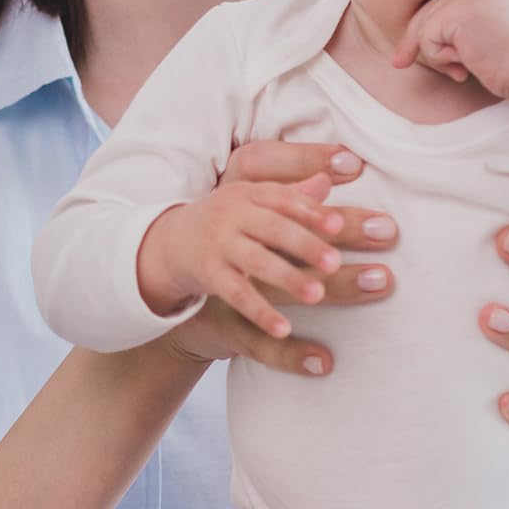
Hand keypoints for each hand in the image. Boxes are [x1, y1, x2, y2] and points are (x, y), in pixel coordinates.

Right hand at [159, 141, 397, 376]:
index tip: (338, 225)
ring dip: (287, 278)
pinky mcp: (209, 275)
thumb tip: (327, 179)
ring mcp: (219, 244)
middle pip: (273, 228)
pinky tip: (284, 329)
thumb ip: (291, 195)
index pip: (283, 198)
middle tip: (335, 263)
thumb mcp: (254, 203)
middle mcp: (233, 214)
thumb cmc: (228, 221)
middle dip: (305, 244)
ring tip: (317, 294)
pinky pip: (237, 294)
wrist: (170, 242)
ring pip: (256, 262)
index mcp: (250, 193)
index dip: (311, 211)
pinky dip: (260, 312)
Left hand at [391, 0, 508, 104]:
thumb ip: (457, 33)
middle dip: (418, 43)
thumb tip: (408, 49)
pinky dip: (439, 58)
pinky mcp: (456, 10)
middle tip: (403, 63)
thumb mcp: (486, 41)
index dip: (429, 32)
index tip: (421, 58)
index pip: (444, 5)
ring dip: (436, 56)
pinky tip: (466, 62)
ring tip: (462, 67)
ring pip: (424, 25)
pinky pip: (425, 38)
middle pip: (428, 12)